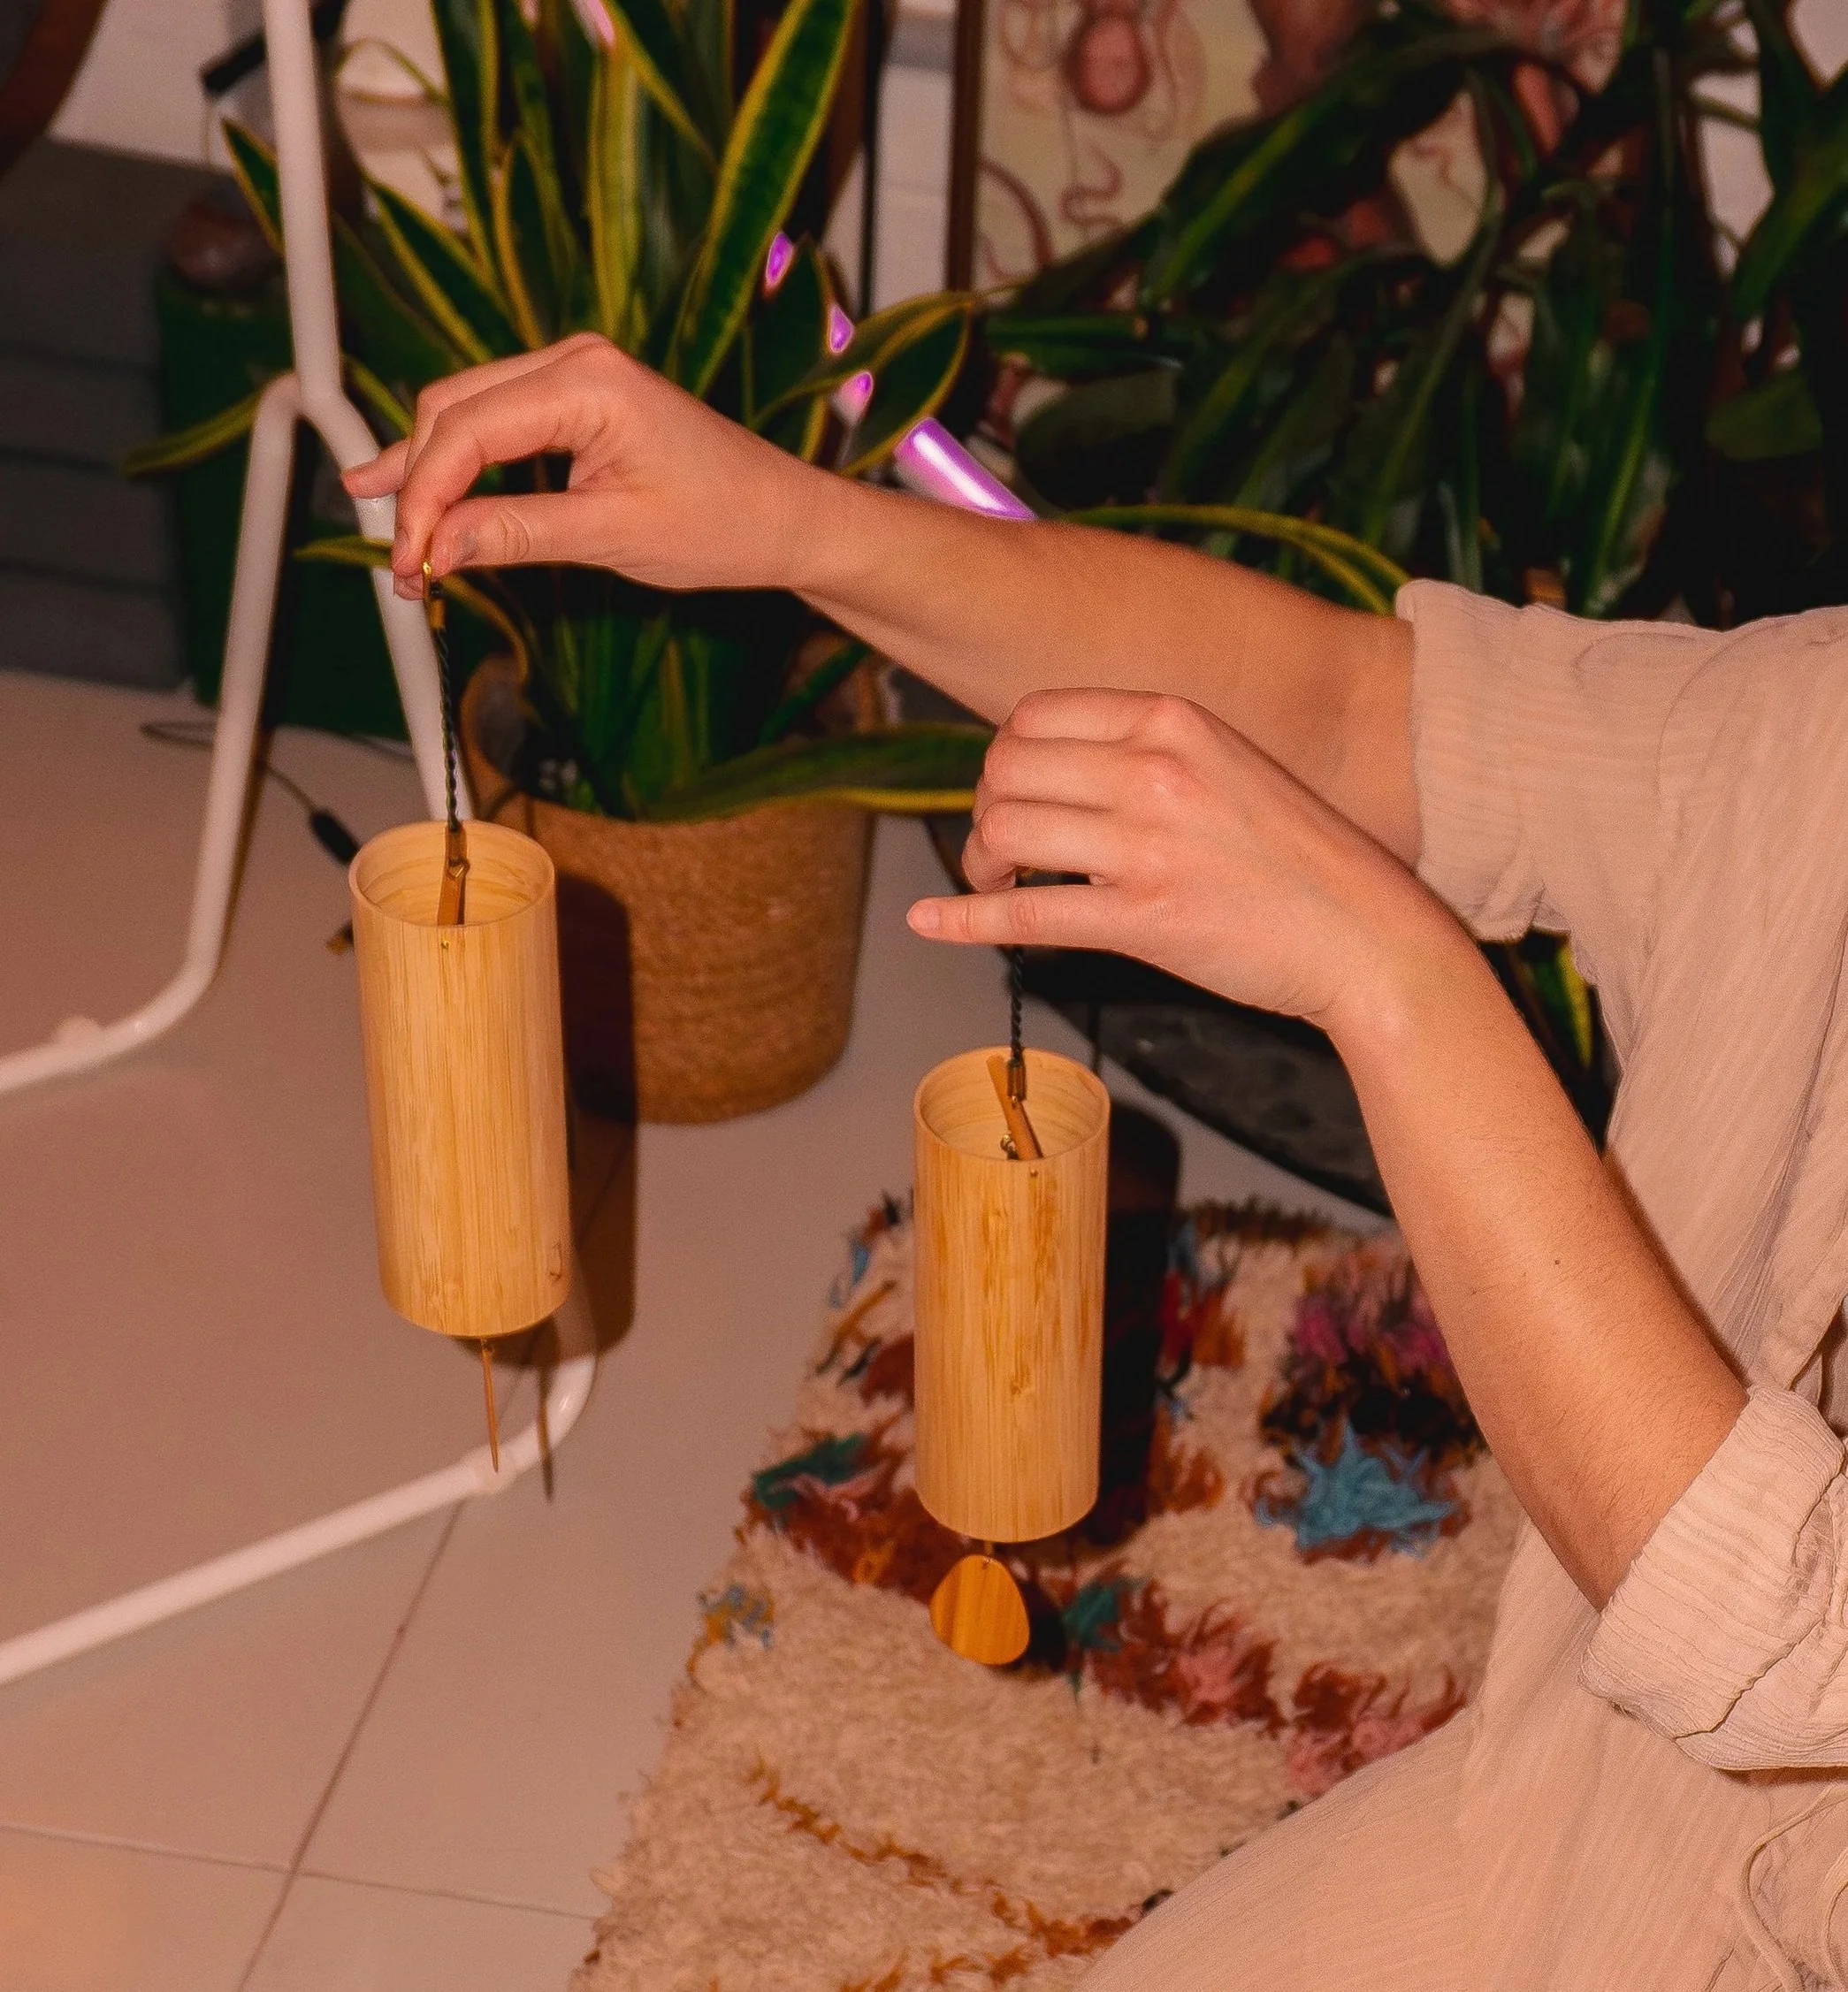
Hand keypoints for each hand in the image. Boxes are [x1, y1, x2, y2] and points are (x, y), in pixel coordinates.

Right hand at [342, 335, 833, 598]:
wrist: (785, 518)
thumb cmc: (724, 523)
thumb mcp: (613, 538)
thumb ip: (515, 535)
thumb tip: (436, 548)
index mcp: (589, 383)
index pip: (467, 433)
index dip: (425, 500)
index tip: (410, 563)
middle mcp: (576, 361)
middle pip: (453, 412)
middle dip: (417, 487)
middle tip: (402, 563)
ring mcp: (576, 374)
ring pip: (465, 414)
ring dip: (428, 475)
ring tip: (393, 534)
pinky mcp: (579, 400)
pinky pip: (498, 422)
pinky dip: (461, 465)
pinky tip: (416, 492)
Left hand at [907, 688, 1445, 1034]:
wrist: (1369, 936)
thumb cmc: (1299, 860)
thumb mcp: (1228, 766)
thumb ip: (1148, 755)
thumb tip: (1054, 769)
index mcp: (1173, 718)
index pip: (1035, 714)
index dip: (1005, 759)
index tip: (1015, 795)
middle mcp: (1154, 768)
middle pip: (1004, 768)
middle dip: (985, 809)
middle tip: (1001, 849)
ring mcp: (1147, 843)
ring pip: (1004, 831)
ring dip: (980, 864)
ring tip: (998, 886)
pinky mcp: (1143, 918)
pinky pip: (1024, 912)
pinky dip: (964, 918)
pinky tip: (932, 924)